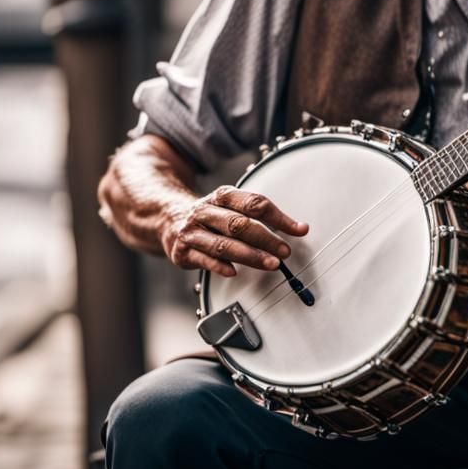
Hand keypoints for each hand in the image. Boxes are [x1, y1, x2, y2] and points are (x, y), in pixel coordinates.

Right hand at [161, 186, 308, 276]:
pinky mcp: (183, 252)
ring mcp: (193, 231)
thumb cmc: (211, 216)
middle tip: (285, 251)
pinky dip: (220, 266)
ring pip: (223, 244)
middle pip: (239, 224)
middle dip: (266, 238)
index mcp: (222, 196)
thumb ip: (259, 215)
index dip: (279, 217)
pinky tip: (234, 272)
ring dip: (250, 255)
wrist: (168, 219)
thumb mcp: (230, 206)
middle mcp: (205, 211)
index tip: (298, 229)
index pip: (254, 203)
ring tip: (271, 264)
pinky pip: (204, 260)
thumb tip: (298, 228)